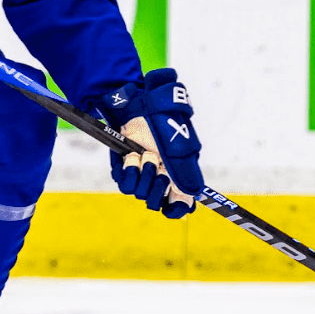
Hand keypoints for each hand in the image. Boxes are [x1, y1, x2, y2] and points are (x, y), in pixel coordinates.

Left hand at [97, 69, 202, 217]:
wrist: (139, 104)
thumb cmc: (163, 121)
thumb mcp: (180, 147)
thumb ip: (186, 174)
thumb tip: (191, 199)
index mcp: (178, 173)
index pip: (179, 203)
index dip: (176, 209)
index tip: (171, 207)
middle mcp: (159, 176)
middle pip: (155, 201)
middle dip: (157, 185)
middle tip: (159, 165)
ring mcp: (141, 172)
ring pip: (139, 193)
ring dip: (143, 172)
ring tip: (145, 153)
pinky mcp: (123, 168)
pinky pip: (124, 183)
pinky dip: (129, 170)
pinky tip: (133, 154)